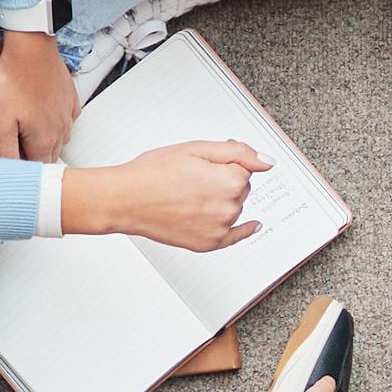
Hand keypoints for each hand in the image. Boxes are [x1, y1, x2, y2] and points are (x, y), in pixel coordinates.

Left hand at [0, 32, 78, 159]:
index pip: (37, 169)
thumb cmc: (12, 80)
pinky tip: (43, 114)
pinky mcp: (69, 97)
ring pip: (59, 138)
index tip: (10, 162)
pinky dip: (56, 122)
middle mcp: (60, 130)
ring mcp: (67, 113)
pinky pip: (66, 118)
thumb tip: (9, 170)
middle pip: (49, 155)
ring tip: (26, 132)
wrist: (29, 47)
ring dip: (45, 140)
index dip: (22, 168)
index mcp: (44, 141)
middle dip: (34, 157)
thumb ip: (6, 151)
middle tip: (15, 148)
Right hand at [65, 140, 267, 250]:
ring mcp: (219, 228)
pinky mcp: (208, 243)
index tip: (205, 162)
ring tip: (188, 195)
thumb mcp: (196, 148)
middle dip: (224, 180)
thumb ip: (238, 152)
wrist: (125, 199)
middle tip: (192, 177)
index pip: (243, 167)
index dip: (224, 161)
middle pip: (240, 188)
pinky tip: (254, 226)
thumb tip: (267, 161)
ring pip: (233, 207)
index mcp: (229, 180)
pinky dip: (244, 231)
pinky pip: (235, 237)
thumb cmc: (152, 172)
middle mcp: (229, 207)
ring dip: (221, 200)